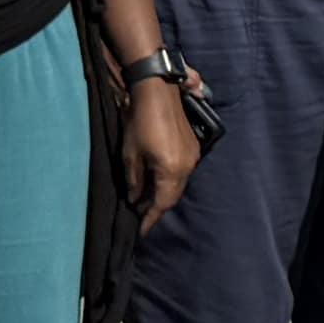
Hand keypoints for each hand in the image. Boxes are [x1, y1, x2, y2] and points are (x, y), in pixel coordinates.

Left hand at [115, 68, 200, 237]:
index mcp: (172, 171)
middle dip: (156, 206)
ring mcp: (193, 155)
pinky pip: (181, 171)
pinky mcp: (192, 146)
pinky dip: (169, 180)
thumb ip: (134, 180)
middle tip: (140, 214)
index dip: (150, 218)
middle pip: (173, 195)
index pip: (162, 203)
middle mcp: (187, 166)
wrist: (157, 91)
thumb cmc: (139, 122)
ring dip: (163, 192)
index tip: (140, 230)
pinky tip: (156, 178)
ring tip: (146, 197)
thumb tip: (134, 198)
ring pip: (178, 184)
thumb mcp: (130, 154)